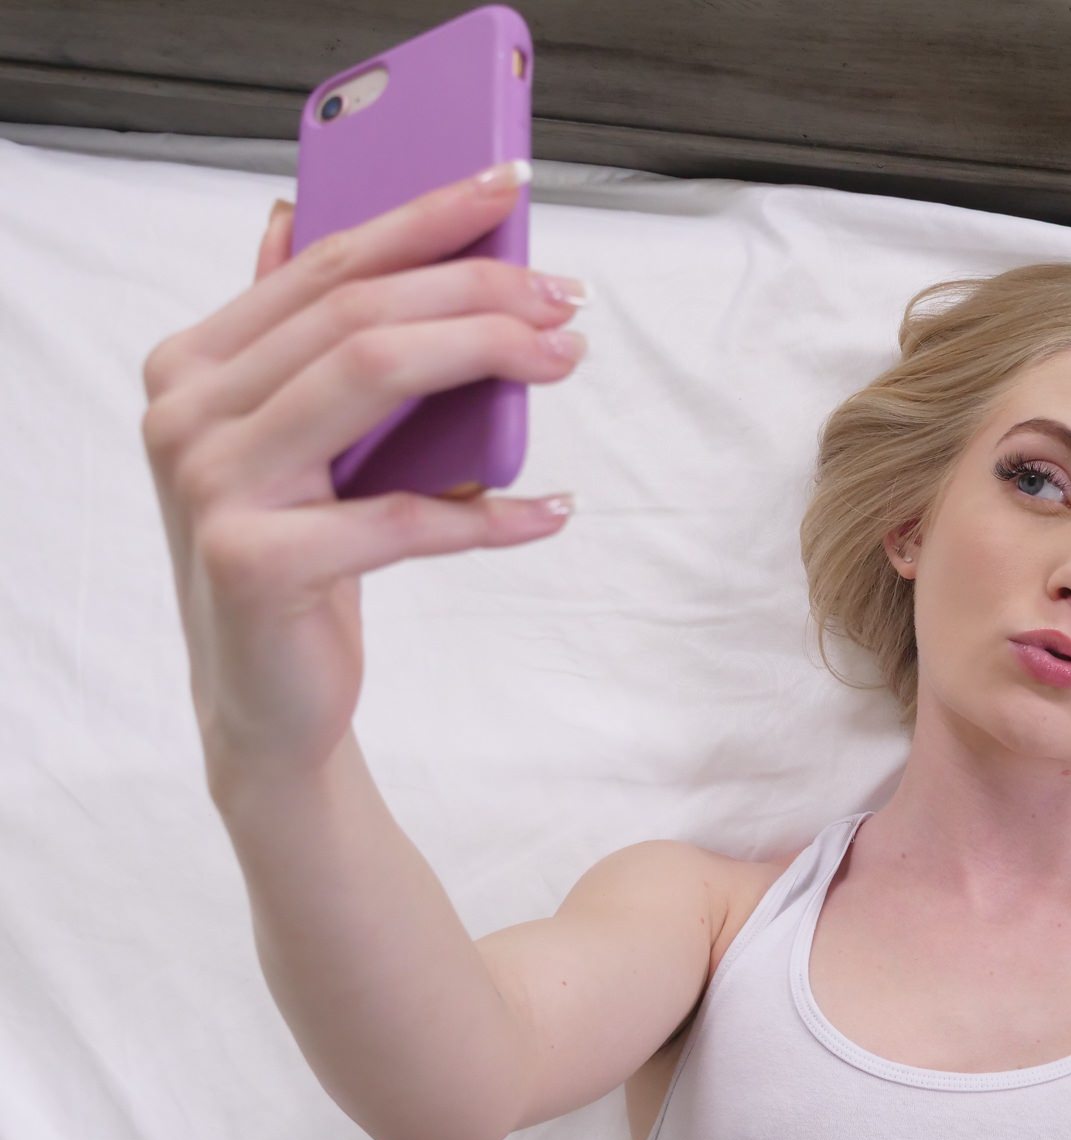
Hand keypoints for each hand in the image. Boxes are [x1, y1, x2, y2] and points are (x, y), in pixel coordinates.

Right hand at [139, 163, 588, 791]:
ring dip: (486, 357)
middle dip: (477, 291)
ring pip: (372, 375)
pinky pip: (402, 518)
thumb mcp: (297, 440)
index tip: (509, 189)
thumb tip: (296, 212)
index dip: (423, 218)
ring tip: (562, 360)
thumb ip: (296, 337)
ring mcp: (210, 485)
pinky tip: (551, 509)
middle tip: (564, 301)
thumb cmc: (300, 559)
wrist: (266, 700)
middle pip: (357, 312)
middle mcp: (185, 411)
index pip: (325, 263)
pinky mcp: (255, 563)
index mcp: (194, 363)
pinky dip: (490, 515)